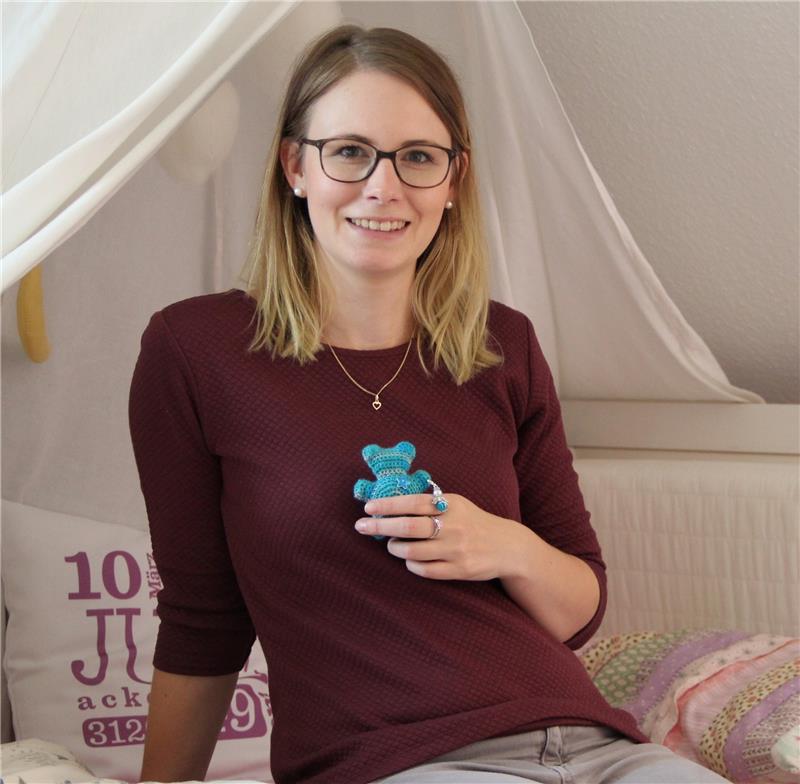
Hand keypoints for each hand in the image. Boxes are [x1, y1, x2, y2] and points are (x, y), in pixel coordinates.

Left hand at [355, 493, 526, 581]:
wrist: (507, 546)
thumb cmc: (473, 522)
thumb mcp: (456, 504)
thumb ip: (430, 503)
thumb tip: (392, 503)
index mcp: (450, 505)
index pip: (412, 502)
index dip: (387, 505)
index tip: (368, 507)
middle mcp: (453, 526)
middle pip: (408, 527)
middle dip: (380, 526)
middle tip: (362, 526)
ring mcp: (456, 550)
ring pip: (412, 551)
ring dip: (395, 548)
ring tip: (392, 545)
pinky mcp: (459, 570)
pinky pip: (425, 570)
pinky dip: (411, 564)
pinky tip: (410, 559)